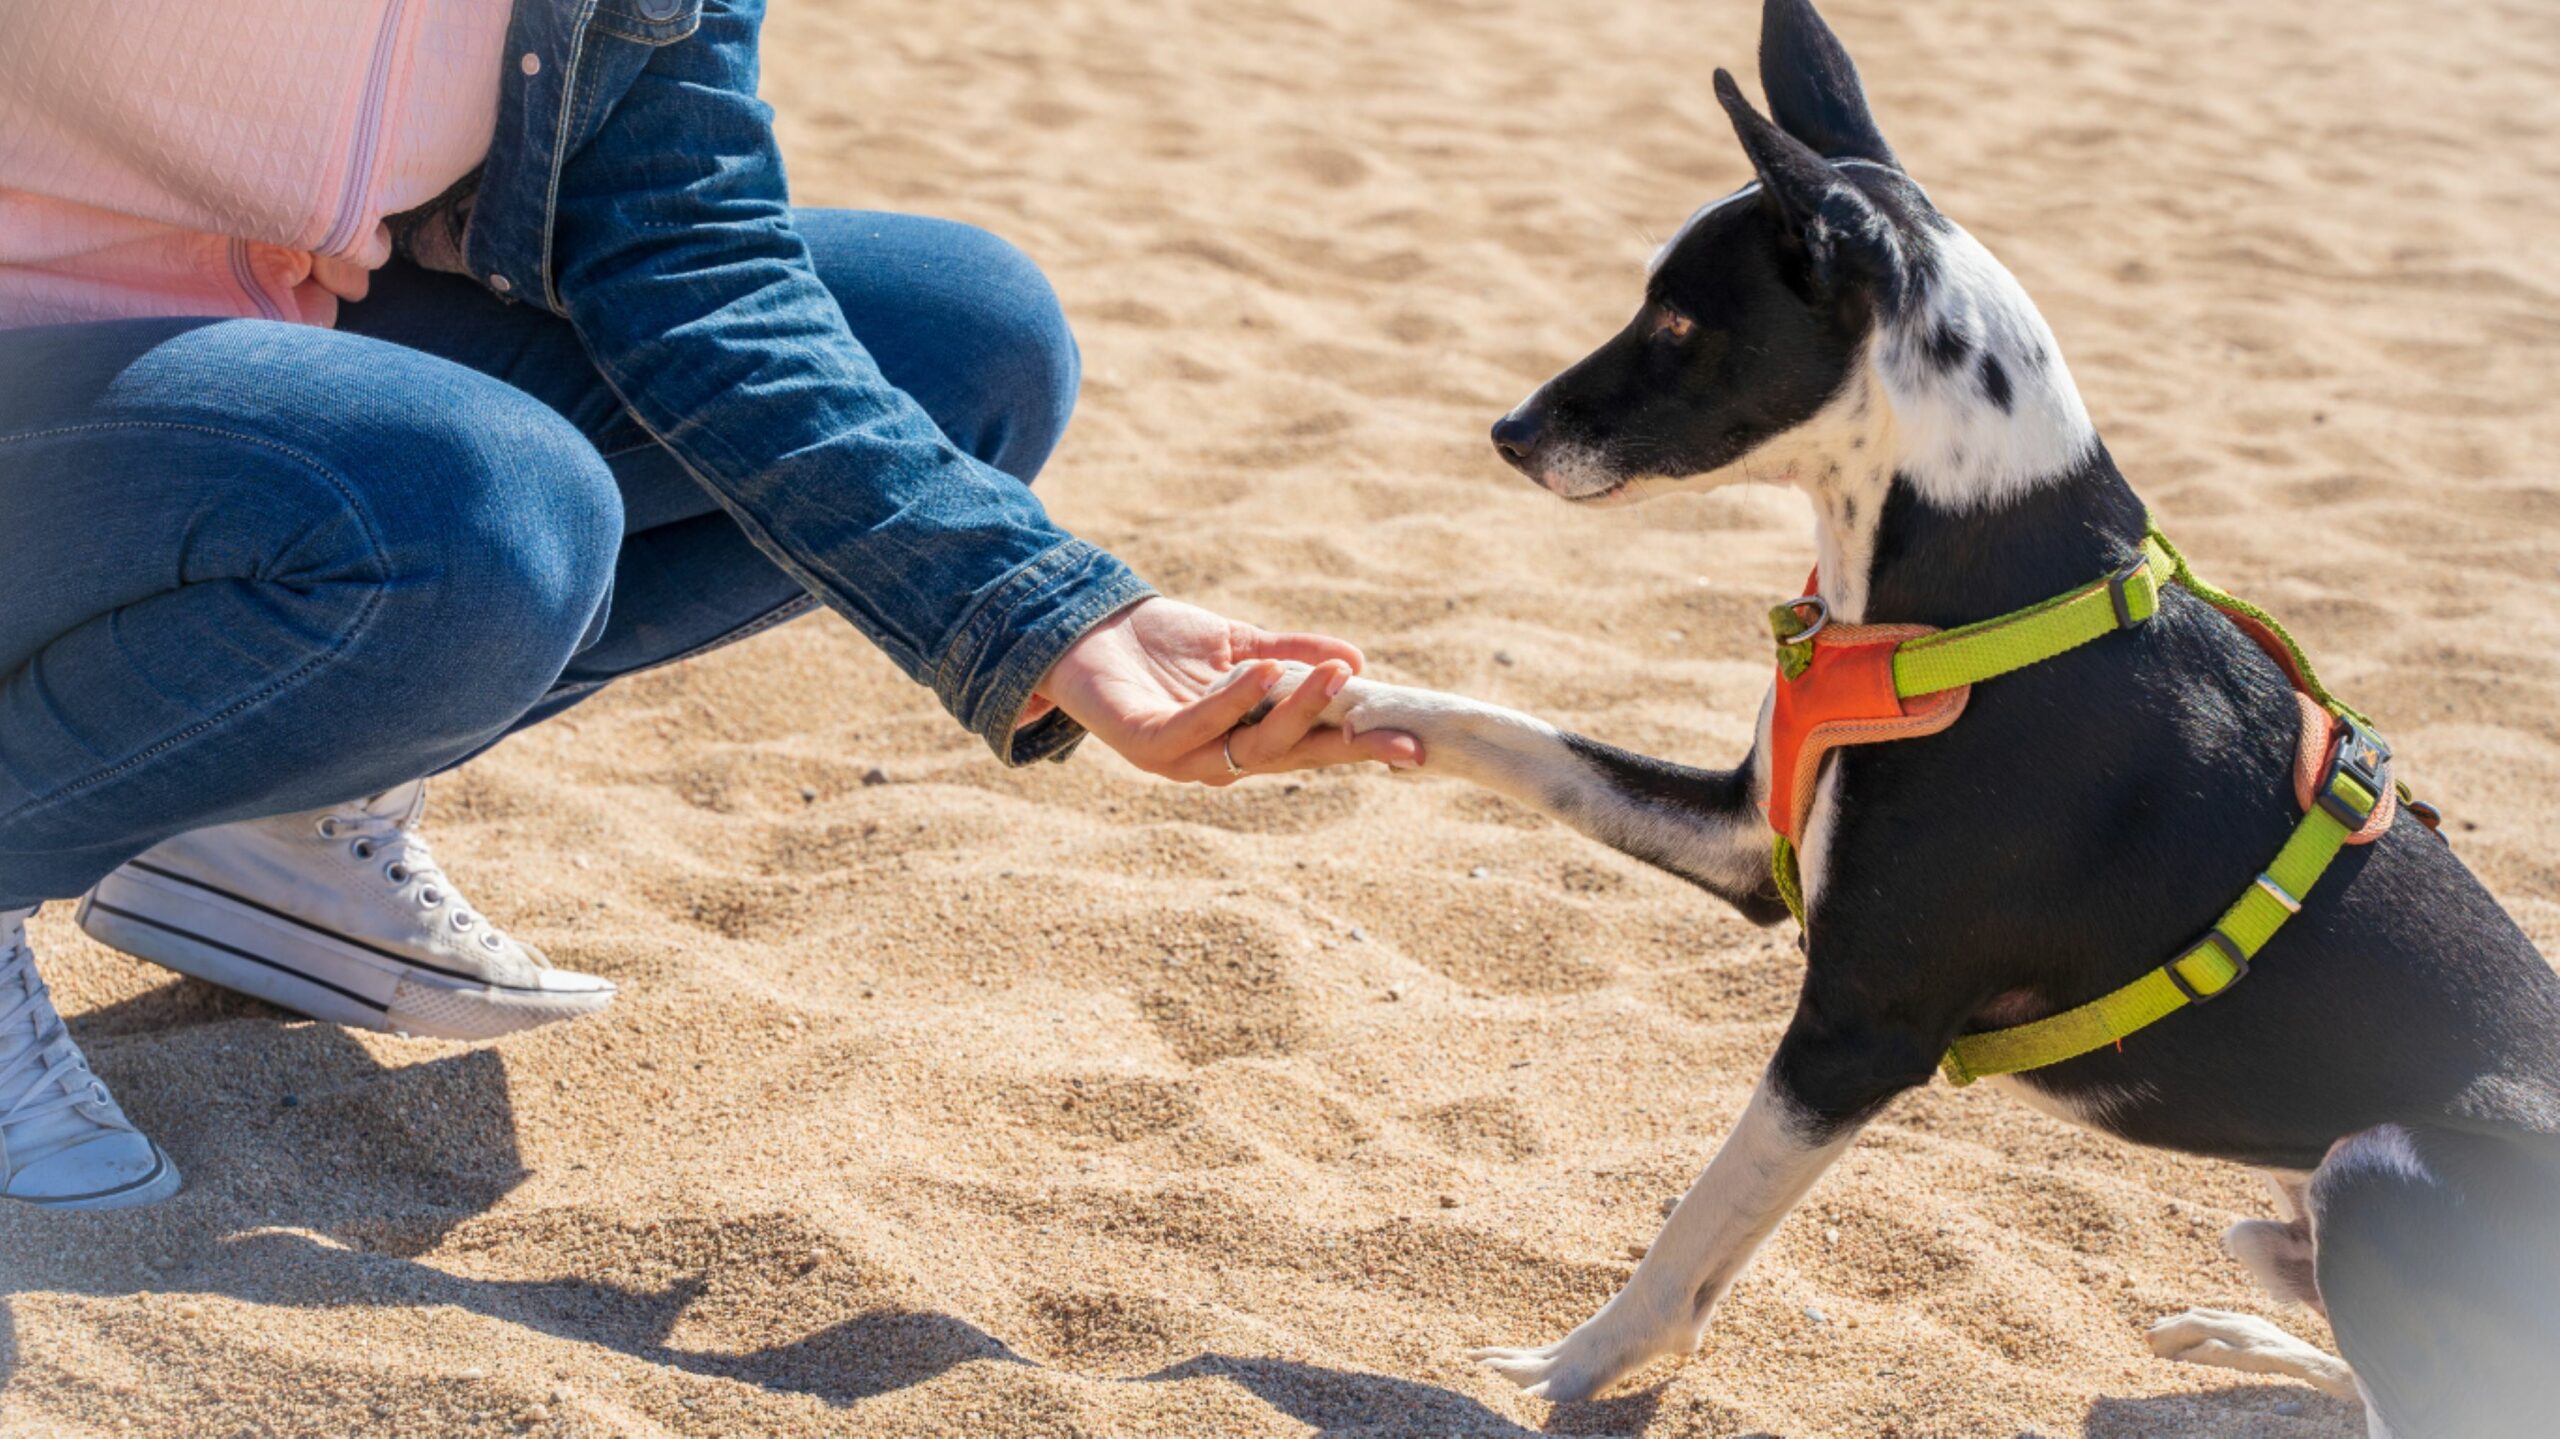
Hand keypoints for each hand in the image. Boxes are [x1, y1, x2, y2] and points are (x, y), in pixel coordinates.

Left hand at [1034, 598, 1422, 783]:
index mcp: (1246, 740)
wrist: (1082, 628)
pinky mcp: (1142, 741)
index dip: (1362, 744)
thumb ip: (1291, 654)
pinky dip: (1231, 702)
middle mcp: (1218, 759)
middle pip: (1292, 755)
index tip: (1416, 744)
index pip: (1314, 746)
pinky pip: (1195, 728)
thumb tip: (1356, 661)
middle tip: (1395, 730)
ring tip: (1333, 675)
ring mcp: (1180, 757)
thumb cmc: (1161, 644)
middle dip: (1346, 743)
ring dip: (1296, 711)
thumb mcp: (1239, 644)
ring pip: (1251, 746)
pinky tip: (1261, 670)